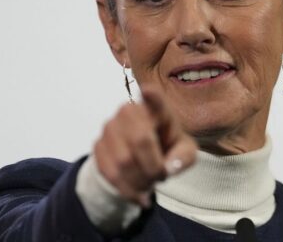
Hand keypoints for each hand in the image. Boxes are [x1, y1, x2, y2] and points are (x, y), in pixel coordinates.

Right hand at [93, 87, 197, 207]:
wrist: (140, 159)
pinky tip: (136, 192)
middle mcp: (130, 111)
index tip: (148, 90)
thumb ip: (184, 157)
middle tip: (161, 177)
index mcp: (157, 109)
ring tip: (149, 184)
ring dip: (140, 180)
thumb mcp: (185, 152)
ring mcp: (111, 126)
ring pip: (124, 160)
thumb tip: (170, 167)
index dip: (151, 96)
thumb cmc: (168, 148)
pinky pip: (110, 172)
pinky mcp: (98, 144)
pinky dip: (126, 188)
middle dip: (153, 167)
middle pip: (140, 140)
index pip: (154, 99)